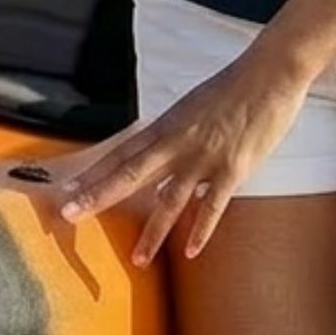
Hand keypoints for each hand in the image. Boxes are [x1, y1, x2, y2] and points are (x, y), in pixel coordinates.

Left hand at [54, 50, 308, 263]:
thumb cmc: (232, 88)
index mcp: (166, 125)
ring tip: (138, 260)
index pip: (121, 153)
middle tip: (70, 214)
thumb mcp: (192, 108)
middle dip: (99, 195)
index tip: (66, 190)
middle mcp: (178, 142)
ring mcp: (204, 157)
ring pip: (170, 200)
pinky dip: (201, 230)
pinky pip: (212, 206)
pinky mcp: (233, 169)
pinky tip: (190, 252)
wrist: (268, 74)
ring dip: (153, 233)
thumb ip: (173, 134)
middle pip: (130, 174)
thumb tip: (157, 156)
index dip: (93, 173)